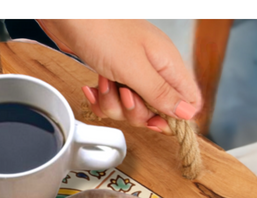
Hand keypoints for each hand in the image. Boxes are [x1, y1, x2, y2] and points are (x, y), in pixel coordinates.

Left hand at [37, 20, 201, 133]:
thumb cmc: (102, 32)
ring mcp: (132, 74)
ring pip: (129, 110)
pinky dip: (100, 99)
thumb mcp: (135, 69)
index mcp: (168, 65)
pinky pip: (111, 103)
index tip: (153, 122)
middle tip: (123, 93)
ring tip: (105, 80)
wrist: (69, 15)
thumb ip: (161, 93)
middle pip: (154, 112)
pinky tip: (94, 87)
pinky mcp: (112, 77)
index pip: (187, 101)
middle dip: (134, 112)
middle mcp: (153, 71)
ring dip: (112, 103)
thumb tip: (188, 114)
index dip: (172, 119)